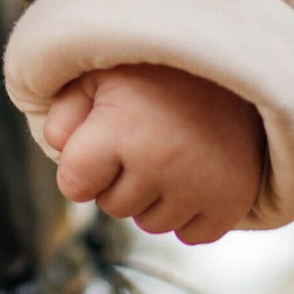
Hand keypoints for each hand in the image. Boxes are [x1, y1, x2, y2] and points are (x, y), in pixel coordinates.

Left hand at [41, 65, 268, 247]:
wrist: (236, 58)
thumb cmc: (158, 69)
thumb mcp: (100, 73)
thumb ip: (65, 111)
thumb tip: (57, 151)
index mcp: (122, 128)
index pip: (74, 185)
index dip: (82, 165)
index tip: (100, 140)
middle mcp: (162, 162)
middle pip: (113, 207)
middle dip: (119, 179)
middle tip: (144, 138)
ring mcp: (201, 186)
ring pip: (152, 224)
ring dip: (154, 198)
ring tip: (171, 152)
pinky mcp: (234, 201)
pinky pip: (192, 235)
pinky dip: (190, 213)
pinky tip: (195, 174)